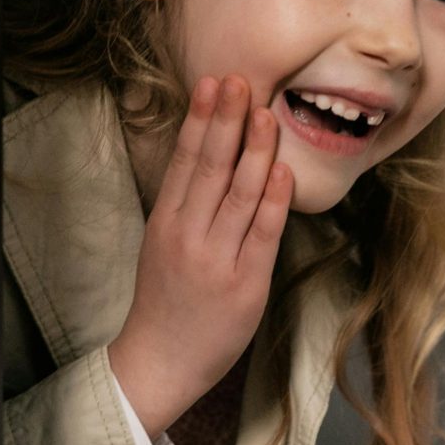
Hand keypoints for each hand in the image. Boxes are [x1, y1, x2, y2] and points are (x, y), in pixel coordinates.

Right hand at [107, 75, 292, 438]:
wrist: (159, 363)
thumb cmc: (165, 303)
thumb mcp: (162, 246)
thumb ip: (185, 206)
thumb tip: (212, 156)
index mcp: (165, 224)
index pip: (184, 161)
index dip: (200, 120)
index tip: (213, 84)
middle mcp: (188, 237)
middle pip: (209, 168)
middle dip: (226, 121)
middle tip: (240, 81)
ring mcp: (217, 261)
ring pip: (239, 194)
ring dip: (255, 151)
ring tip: (268, 114)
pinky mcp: (245, 285)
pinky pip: (263, 235)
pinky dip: (275, 200)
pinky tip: (284, 171)